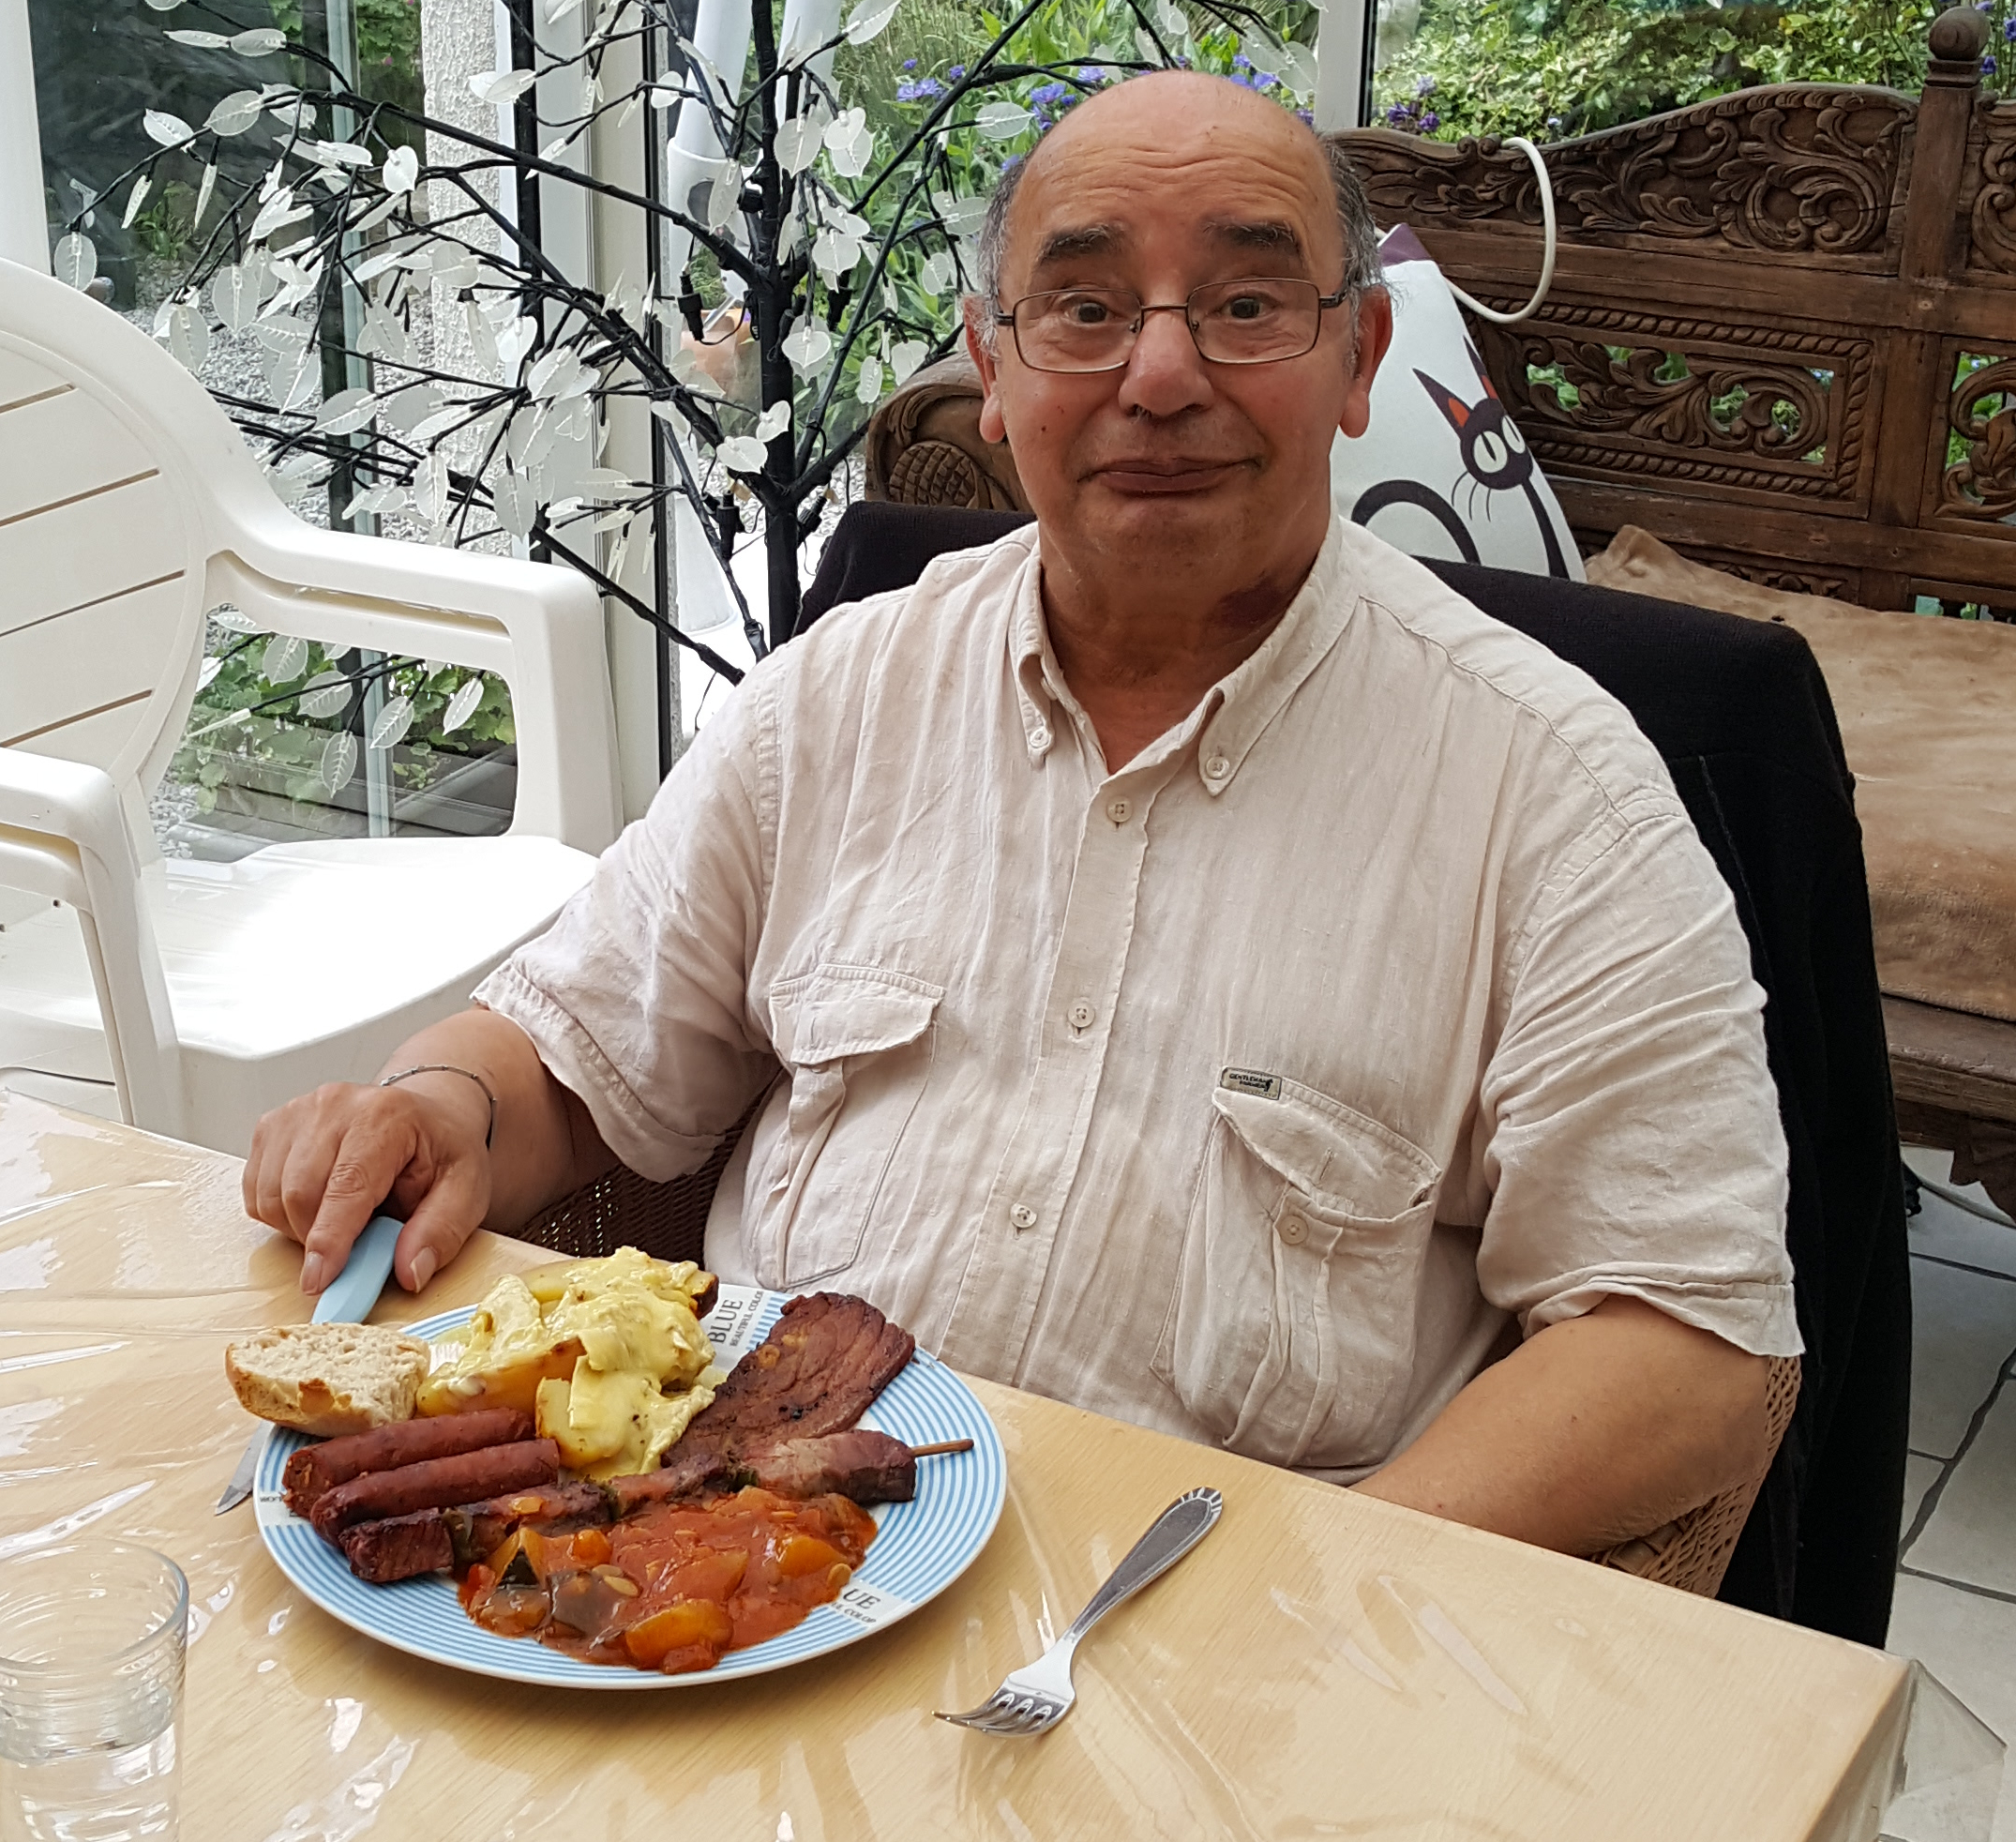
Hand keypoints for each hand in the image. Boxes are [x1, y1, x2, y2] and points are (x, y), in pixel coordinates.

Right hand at [243, 1076, 493, 1296]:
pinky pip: (256, 1191)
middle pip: (299, 1194)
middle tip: (357, 1244)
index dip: (330, 1239)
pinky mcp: (271, 1126)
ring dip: (299, 1228)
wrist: (424, 1116)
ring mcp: (297, 1112)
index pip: (347, 1185)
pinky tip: (318, 1204)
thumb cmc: (440, 1152)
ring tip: (343, 1218)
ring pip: (271, 1197)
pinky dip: (280, 1213)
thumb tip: (409, 1272)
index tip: (319, 1281)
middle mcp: (333, 1105)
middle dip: (320, 1239)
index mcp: (385, 1116)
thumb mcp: (466, 1191)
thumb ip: (441, 1232)